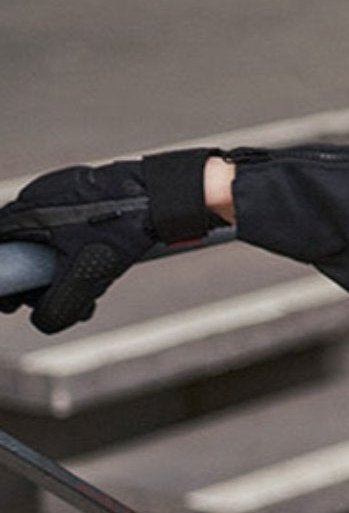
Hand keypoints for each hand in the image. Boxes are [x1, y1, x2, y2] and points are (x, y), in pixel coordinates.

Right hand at [0, 148, 222, 332]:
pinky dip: (83, 252)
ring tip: (89, 295)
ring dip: (66, 273)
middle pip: (25, 247)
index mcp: (30, 210)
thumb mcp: (85, 276)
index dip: (5, 279)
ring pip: (53, 241)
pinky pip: (75, 227)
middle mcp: (43, 194)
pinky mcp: (92, 192)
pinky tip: (104, 272)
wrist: (167, 194)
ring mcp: (67, 190)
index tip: (13, 303)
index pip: (0, 246)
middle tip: (53, 302)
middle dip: (39, 283)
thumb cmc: (123, 228)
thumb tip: (43, 322)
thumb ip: (56, 307)